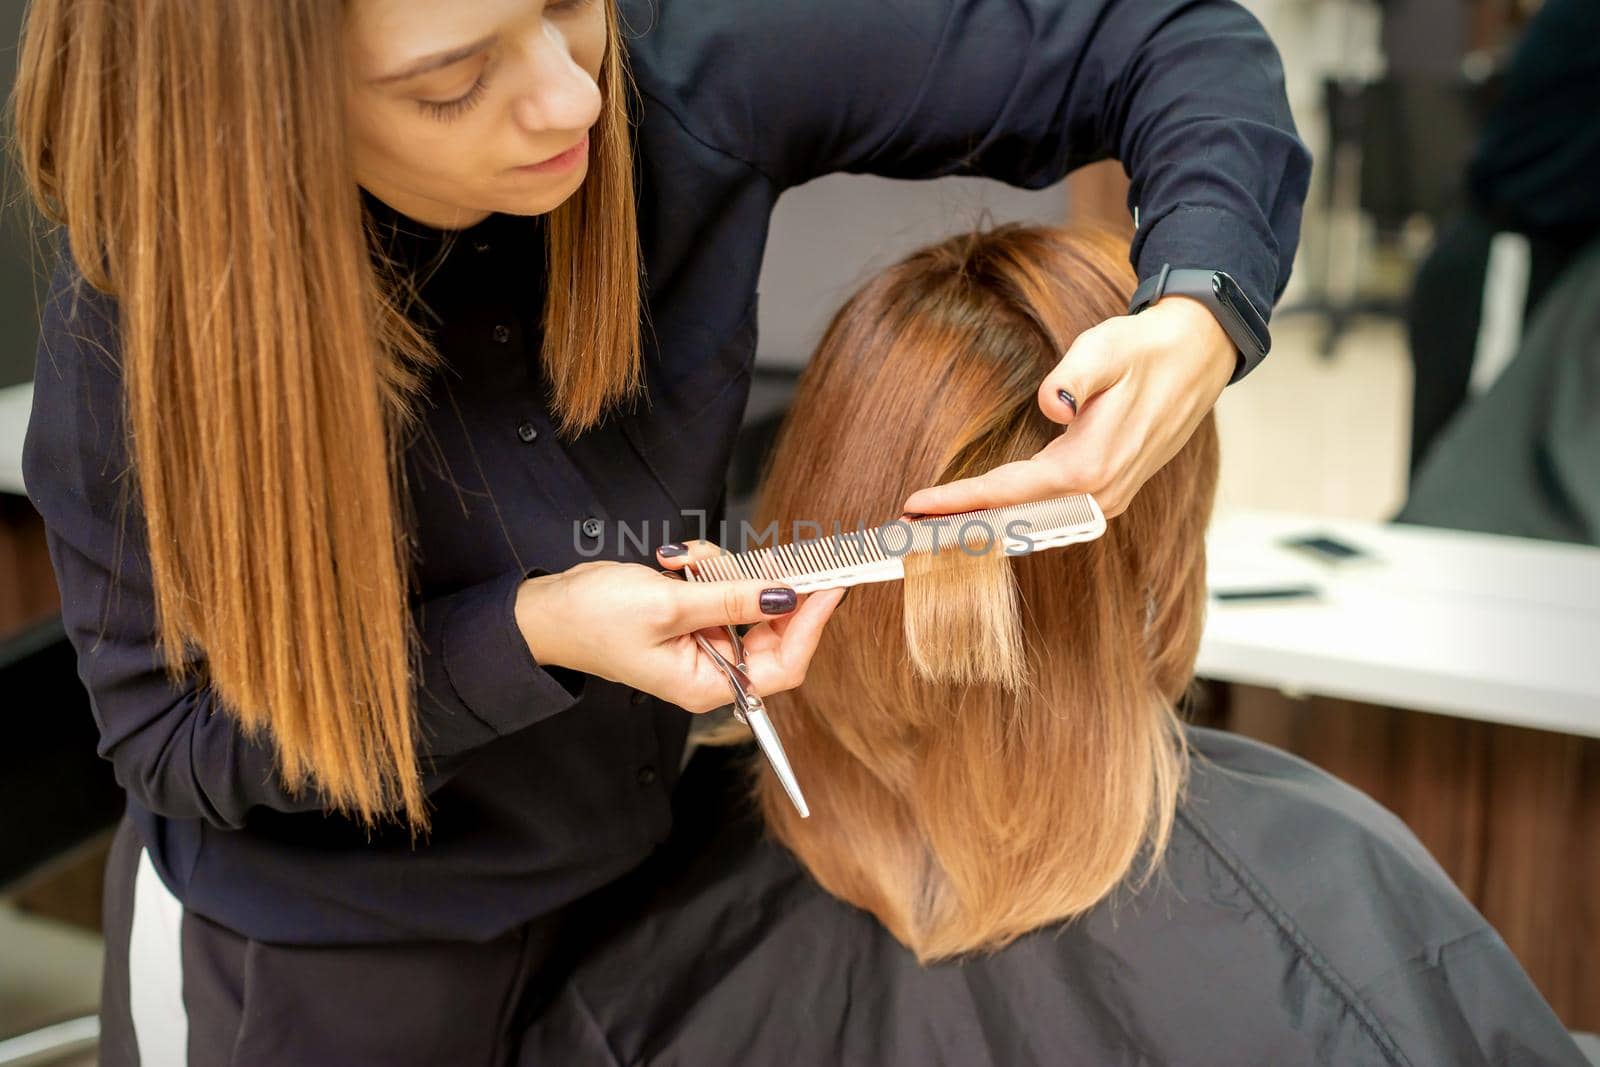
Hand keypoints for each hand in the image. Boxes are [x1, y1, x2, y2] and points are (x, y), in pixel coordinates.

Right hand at [514, 546, 845, 713]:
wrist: (545, 609)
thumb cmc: (593, 620)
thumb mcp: (670, 605)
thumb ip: (732, 600)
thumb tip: (787, 596)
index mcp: (708, 684)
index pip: (786, 663)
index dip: (812, 625)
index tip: (832, 586)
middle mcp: (712, 669)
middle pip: (772, 629)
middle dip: (762, 588)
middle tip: (772, 555)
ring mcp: (703, 642)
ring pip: (746, 598)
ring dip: (722, 570)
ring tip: (683, 562)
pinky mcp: (693, 618)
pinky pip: (721, 587)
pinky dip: (705, 568)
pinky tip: (672, 562)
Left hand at [901, 295, 1234, 518]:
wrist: (1198, 356)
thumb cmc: (1145, 349)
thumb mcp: (1104, 348)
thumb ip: (1073, 377)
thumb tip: (1051, 405)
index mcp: (1088, 467)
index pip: (1007, 492)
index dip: (958, 500)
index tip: (916, 505)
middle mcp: (1098, 496)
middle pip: (1015, 522)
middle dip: (962, 526)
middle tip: (910, 528)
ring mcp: (1107, 500)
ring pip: (1033, 524)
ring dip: (985, 527)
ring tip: (936, 526)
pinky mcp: (1110, 493)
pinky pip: (1050, 515)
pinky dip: (1012, 519)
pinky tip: (984, 516)